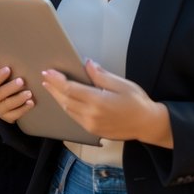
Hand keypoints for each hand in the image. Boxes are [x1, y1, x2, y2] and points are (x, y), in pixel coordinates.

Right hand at [0, 60, 34, 123]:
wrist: (6, 104)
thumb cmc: (5, 84)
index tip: (8, 69)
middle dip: (9, 87)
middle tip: (21, 81)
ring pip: (6, 104)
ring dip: (18, 98)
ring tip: (29, 93)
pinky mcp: (6, 116)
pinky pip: (14, 115)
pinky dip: (22, 109)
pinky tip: (30, 103)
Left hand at [42, 60, 172, 146]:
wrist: (148, 125)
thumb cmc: (137, 102)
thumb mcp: (121, 84)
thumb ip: (101, 75)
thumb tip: (87, 63)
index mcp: (98, 101)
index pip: (70, 89)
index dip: (56, 80)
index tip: (48, 72)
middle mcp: (91, 115)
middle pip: (65, 100)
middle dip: (53, 88)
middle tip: (45, 77)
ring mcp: (91, 125)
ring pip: (67, 110)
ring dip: (58, 98)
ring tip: (51, 87)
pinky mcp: (92, 131)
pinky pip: (74, 117)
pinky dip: (67, 107)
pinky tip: (64, 100)